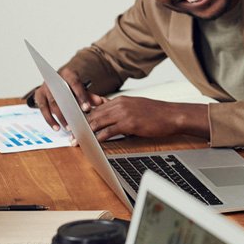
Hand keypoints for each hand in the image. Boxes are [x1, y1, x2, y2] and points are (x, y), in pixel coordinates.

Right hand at [34, 69, 104, 130]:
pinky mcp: (39, 95)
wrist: (58, 80)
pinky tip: (56, 127)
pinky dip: (50, 120)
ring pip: (52, 103)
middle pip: (62, 95)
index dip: (81, 96)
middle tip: (77, 122)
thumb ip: (90, 96)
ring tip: (68, 127)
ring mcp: (45, 87)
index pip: (75, 84)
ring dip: (60, 117)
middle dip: (70, 110)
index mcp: (68, 74)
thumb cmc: (71, 86)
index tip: (87, 108)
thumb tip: (101, 102)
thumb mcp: (81, 89)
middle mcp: (54, 79)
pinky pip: (43, 109)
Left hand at [85, 97, 210, 141]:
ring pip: (98, 122)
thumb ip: (120, 110)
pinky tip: (93, 143)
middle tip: (71, 135)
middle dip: (80, 126)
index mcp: (120, 100)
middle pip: (94, 115)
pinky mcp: (129, 123)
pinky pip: (109, 131)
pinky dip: (99, 137)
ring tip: (77, 141)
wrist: (172, 115)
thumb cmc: (156, 113)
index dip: (84, 117)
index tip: (75, 125)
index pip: (96, 108)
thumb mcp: (135, 106)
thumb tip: (109, 116)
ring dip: (86, 133)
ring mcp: (124, 113)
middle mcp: (119, 104)